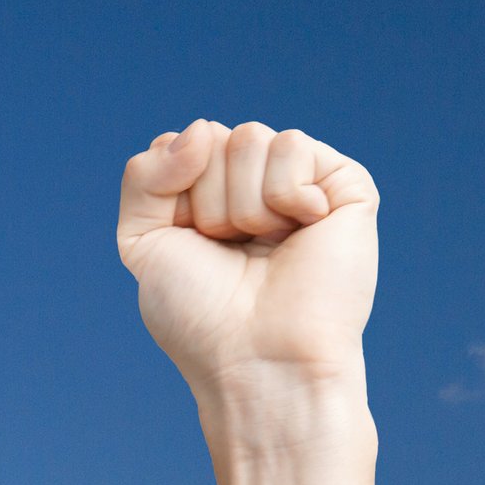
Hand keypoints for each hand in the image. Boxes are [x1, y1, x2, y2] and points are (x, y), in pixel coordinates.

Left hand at [118, 121, 381, 484]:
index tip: (187, 242)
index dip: (172, 192)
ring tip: (264, 245)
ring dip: (242, 204)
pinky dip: (284, 194)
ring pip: (250, 137)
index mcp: (208, 199)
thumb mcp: (142, 242)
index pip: (181, 145)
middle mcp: (253, 188)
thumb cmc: (200, 315)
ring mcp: (299, 184)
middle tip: (230, 249)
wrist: (256, 356)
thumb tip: (201, 128)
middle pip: (212, 136)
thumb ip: (145, 176)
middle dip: (206, 200)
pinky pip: (292, 145)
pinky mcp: (342, 185)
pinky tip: (301, 229)